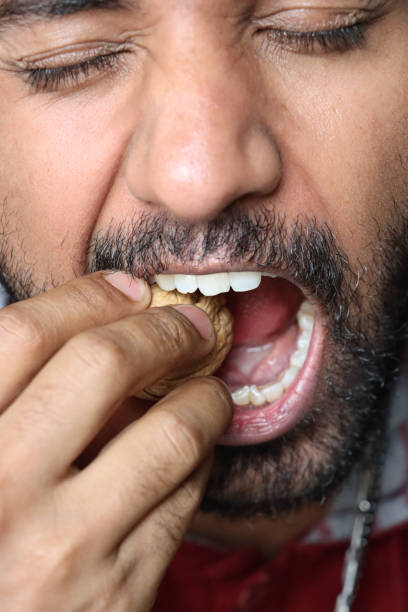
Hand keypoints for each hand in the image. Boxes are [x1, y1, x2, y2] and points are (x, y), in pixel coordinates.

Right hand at [0, 272, 231, 611]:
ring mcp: (62, 546)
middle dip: (163, 329)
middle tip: (191, 326)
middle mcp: (0, 490)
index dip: (88, 296)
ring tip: (209, 393)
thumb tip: (95, 331)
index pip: (25, 333)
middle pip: (102, 363)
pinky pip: (186, 496)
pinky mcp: (118, 591)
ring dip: (205, 397)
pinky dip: (200, 459)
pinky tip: (191, 454)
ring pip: (170, 432)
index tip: (129, 289)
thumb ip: (16, 398)